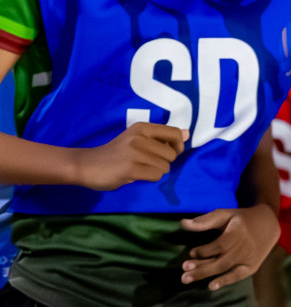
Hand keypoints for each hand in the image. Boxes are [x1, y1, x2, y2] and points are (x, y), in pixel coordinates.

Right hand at [72, 123, 187, 190]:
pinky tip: (135, 174)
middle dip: (163, 162)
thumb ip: (161, 138)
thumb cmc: (116, 153)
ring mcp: (135, 153)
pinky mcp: (131, 168)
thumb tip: (188, 133)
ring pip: (165, 167)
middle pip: (172, 154)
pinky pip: (156, 176)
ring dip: (155, 171)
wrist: (86, 164)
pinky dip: (149, 178)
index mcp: (143, 128)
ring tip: (139, 168)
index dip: (177, 146)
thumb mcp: (138, 139)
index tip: (168, 152)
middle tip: (146, 162)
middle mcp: (140, 137)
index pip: (176, 133)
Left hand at [180, 205, 280, 290]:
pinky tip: (211, 286)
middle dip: (200, 268)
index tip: (190, 253)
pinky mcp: (252, 266)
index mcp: (238, 232)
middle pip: (220, 260)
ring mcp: (249, 258)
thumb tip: (183, 223)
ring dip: (206, 274)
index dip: (203, 251)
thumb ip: (205, 220)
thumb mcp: (226, 214)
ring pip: (225, 268)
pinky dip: (225, 281)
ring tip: (187, 279)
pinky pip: (237, 275)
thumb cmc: (241, 219)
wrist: (269, 224)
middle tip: (183, 275)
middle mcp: (245, 247)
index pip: (219, 245)